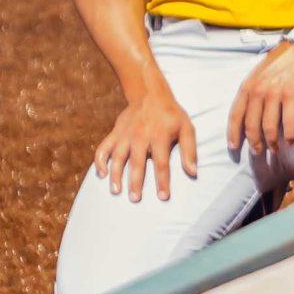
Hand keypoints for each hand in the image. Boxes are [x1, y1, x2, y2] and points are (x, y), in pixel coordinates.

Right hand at [95, 87, 197, 202]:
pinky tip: (101, 174)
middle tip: (135, 199)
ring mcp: (126, 134)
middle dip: (135, 182)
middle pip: (137, 162)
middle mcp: (141, 136)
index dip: (162, 181)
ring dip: (115, 175)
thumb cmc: (171, 115)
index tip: (163, 197)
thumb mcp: (186, 128)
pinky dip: (100, 161)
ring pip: (118, 157)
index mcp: (160, 135)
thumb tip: (193, 173)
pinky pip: (104, 148)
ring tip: (116, 191)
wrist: (150, 93)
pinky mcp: (115, 133)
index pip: (161, 163)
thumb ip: (189, 150)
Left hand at [227, 41, 293, 156]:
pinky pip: (289, 120)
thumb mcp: (257, 73)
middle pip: (251, 125)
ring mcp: (275, 92)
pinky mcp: (293, 93)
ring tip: (274, 149)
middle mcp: (259, 90)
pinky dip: (290, 134)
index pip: (235, 115)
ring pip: (269, 126)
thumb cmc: (279, 61)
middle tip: (258, 152)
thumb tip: (246, 115)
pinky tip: (291, 141)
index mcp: (247, 85)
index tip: (233, 147)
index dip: (233, 133)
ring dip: (271, 142)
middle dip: (254, 143)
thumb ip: (250, 92)